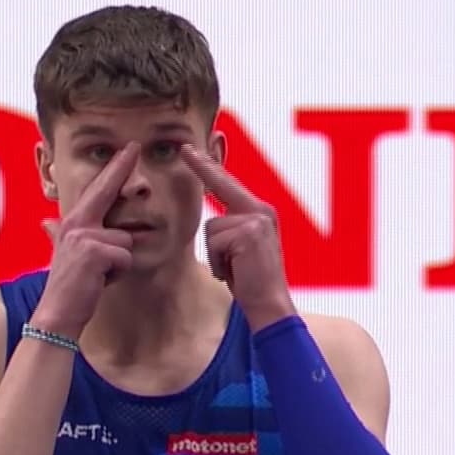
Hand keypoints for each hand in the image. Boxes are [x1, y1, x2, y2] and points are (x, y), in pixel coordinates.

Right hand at [30, 143, 139, 338]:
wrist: (57, 314)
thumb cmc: (70, 287)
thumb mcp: (67, 255)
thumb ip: (60, 235)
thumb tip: (46, 223)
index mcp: (73, 223)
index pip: (97, 190)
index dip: (113, 169)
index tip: (127, 149)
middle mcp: (76, 223)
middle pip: (106, 191)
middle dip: (121, 168)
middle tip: (134, 145)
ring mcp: (84, 236)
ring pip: (125, 239)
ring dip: (120, 262)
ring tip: (100, 275)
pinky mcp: (94, 251)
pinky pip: (125, 257)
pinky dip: (118, 274)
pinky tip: (101, 282)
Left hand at [184, 144, 296, 330]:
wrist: (270, 305)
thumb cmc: (251, 282)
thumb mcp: (240, 250)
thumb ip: (231, 230)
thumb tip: (212, 222)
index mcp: (260, 213)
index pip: (229, 186)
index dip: (210, 168)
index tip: (192, 151)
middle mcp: (261, 211)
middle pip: (221, 188)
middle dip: (203, 168)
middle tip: (185, 148)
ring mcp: (256, 219)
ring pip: (211, 227)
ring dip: (214, 253)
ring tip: (233, 269)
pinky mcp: (248, 232)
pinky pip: (214, 242)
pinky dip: (218, 261)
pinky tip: (235, 272)